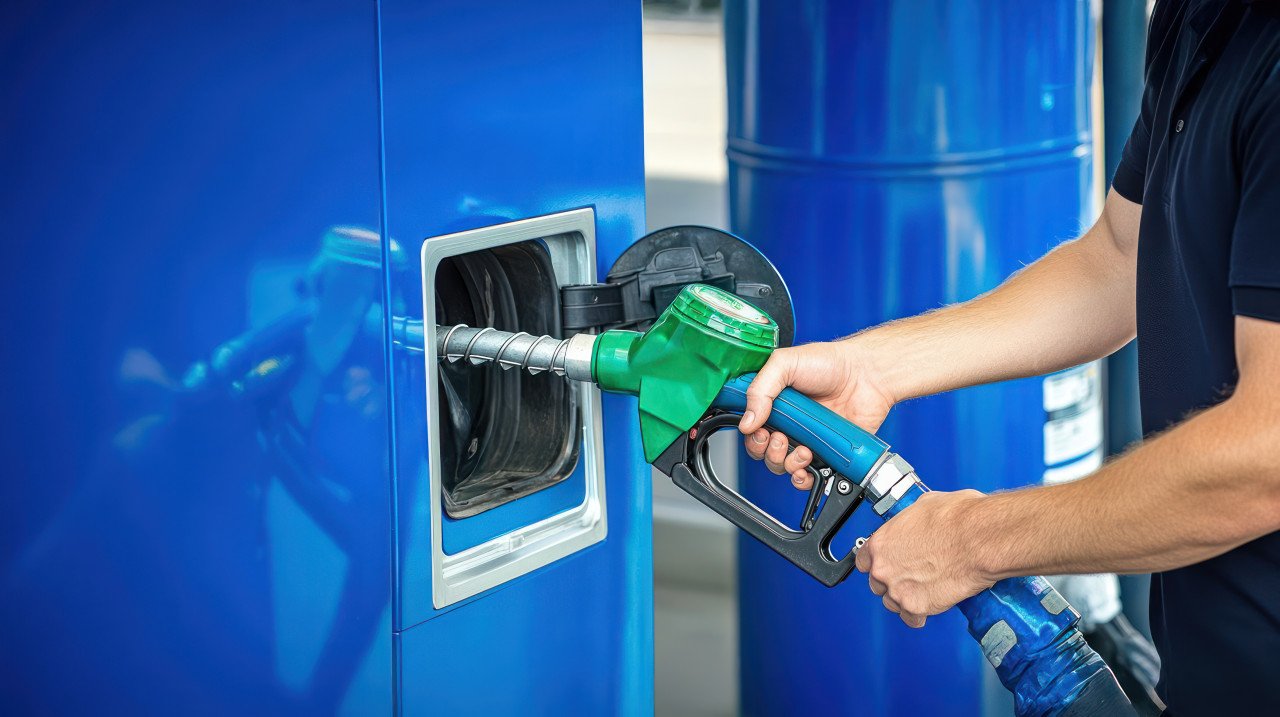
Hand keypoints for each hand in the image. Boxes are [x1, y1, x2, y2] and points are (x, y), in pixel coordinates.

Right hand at [738, 340, 894, 488]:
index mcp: (774, 402)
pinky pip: (804, 477)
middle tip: (779, 437)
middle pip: (761, 450)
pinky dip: (801, 478)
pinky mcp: (824, 453)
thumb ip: (760, 389)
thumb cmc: (830, 363)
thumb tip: (747, 422)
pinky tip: (806, 467)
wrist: (867, 376)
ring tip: (801, 449)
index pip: (750, 426)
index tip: (758, 429)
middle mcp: (787, 422)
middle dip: (765, 449)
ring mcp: (805, 439)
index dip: (750, 433)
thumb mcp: (785, 363)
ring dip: (785, 462)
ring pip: (780, 465)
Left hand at [854, 490, 993, 626]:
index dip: (877, 563)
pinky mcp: (916, 607)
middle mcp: (883, 568)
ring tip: (924, 589)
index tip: (887, 564)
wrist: (979, 539)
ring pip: (892, 602)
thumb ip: (910, 523)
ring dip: (905, 598)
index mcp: (881, 543)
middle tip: (912, 575)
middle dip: (893, 580)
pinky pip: (911, 618)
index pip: (863, 560)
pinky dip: (919, 615)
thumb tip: (918, 523)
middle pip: (877, 583)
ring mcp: (898, 590)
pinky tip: (929, 606)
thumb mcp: (924, 506)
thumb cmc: (958, 520)